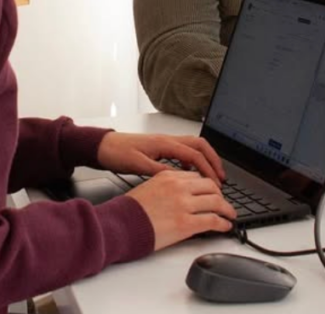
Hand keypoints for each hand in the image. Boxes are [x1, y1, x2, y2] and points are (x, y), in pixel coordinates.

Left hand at [97, 132, 225, 183]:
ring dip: (204, 160)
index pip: (194, 154)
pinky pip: (183, 151)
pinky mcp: (160, 147)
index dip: (208, 169)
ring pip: (192, 147)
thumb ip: (160, 171)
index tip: (216, 183)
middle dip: (213, 160)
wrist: (103, 146)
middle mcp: (167, 140)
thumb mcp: (139, 165)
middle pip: (199, 145)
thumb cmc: (117, 153)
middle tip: (221, 177)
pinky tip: (190, 174)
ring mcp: (164, 142)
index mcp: (164, 144)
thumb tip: (180, 179)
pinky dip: (192, 161)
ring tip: (211, 177)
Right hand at [126, 170, 236, 249]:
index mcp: (168, 176)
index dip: (207, 185)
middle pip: (210, 185)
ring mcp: (183, 204)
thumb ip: (167, 186)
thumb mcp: (149, 187)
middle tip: (224, 203)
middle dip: (220, 195)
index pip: (196, 176)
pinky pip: (212, 220)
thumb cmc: (131, 209)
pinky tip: (225, 226)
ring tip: (230, 215)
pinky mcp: (186, 223)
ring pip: (216, 201)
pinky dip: (223, 223)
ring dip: (226, 209)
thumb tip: (182, 194)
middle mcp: (178, 187)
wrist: (121, 223)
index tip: (212, 192)